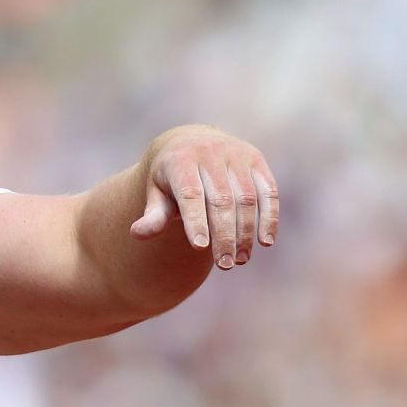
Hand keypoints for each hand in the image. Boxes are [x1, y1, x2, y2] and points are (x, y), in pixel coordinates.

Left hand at [129, 125, 278, 270]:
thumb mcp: (156, 193)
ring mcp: (235, 153)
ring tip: (239, 259)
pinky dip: (269, 217)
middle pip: (221, 199)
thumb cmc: (171, 178)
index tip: (200, 248)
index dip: (196, 221)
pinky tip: (265, 241)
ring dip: (245, 232)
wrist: (189, 142)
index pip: (190, 194)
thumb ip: (153, 215)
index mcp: (180, 159)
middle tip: (224, 264)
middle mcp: (209, 151)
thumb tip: (137, 234)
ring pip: (246, 198)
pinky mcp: (255, 159)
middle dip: (224, 235)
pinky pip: (268, 191)